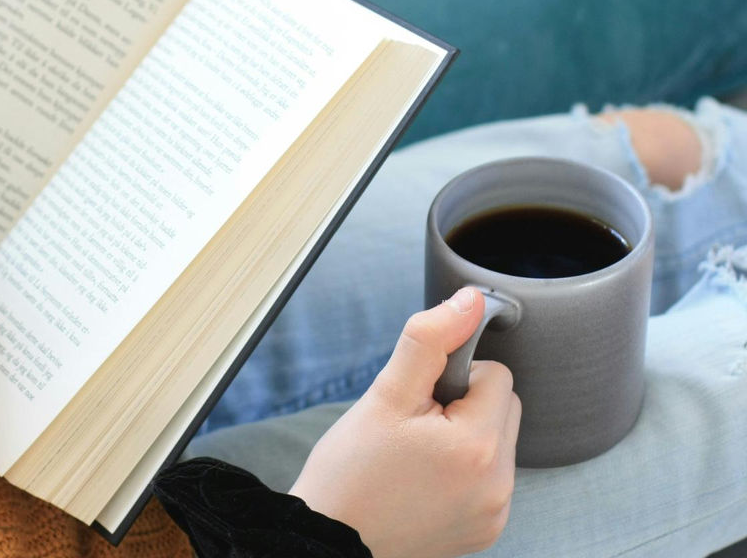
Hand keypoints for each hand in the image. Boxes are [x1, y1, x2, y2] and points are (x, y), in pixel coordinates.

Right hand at [288, 288, 520, 557]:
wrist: (330, 539)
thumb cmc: (349, 472)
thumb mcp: (384, 395)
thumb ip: (429, 340)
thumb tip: (470, 301)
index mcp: (477, 446)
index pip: (495, 374)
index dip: (451, 377)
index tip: (417, 402)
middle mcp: (498, 484)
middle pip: (504, 407)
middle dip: (464, 405)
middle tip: (414, 426)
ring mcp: (496, 511)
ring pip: (499, 441)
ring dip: (466, 436)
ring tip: (416, 456)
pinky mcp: (488, 528)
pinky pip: (492, 477)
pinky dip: (465, 471)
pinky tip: (425, 480)